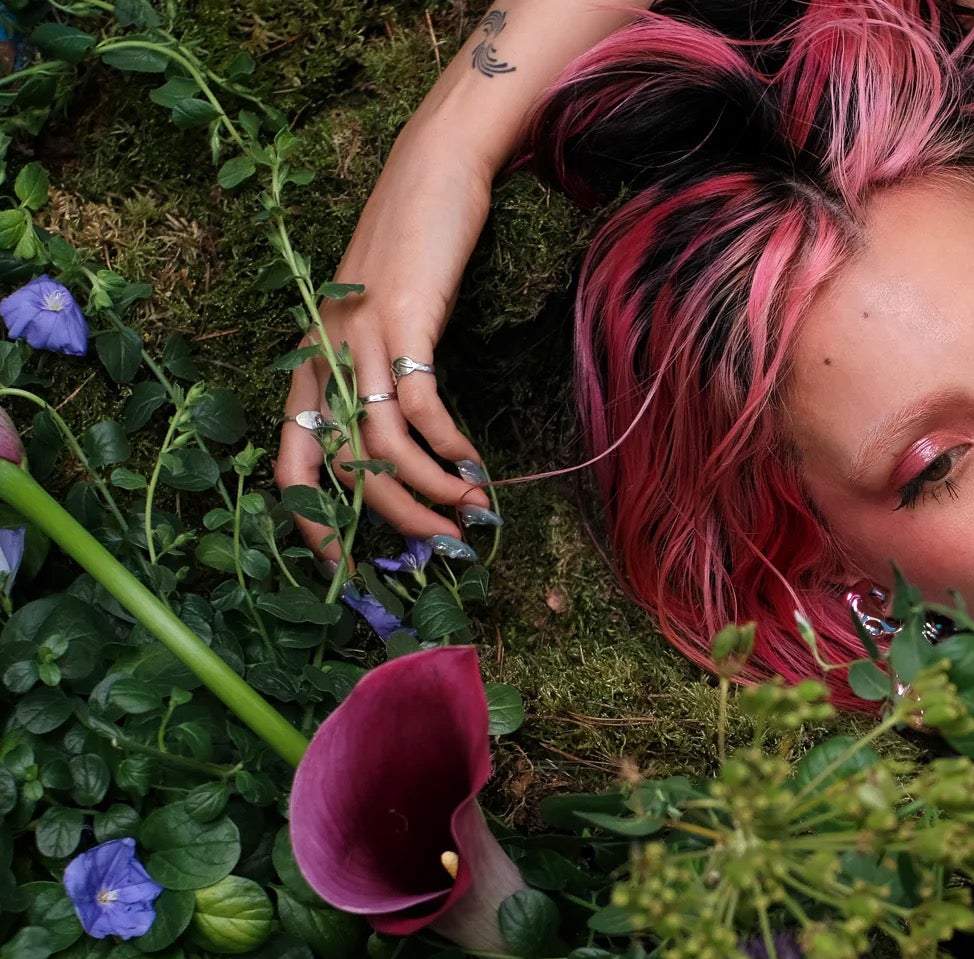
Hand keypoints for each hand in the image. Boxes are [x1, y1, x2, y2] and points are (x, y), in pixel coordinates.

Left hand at [274, 120, 497, 568]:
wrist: (433, 172)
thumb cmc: (414, 246)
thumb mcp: (383, 317)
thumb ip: (379, 369)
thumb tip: (404, 441)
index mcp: (311, 360)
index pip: (290, 459)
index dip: (314, 520)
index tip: (352, 566)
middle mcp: (324, 355)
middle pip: (340, 466)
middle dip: (389, 522)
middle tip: (436, 553)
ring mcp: (361, 337)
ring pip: (382, 446)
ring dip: (428, 495)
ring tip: (471, 518)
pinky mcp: (404, 321)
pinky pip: (422, 406)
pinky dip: (451, 447)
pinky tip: (476, 467)